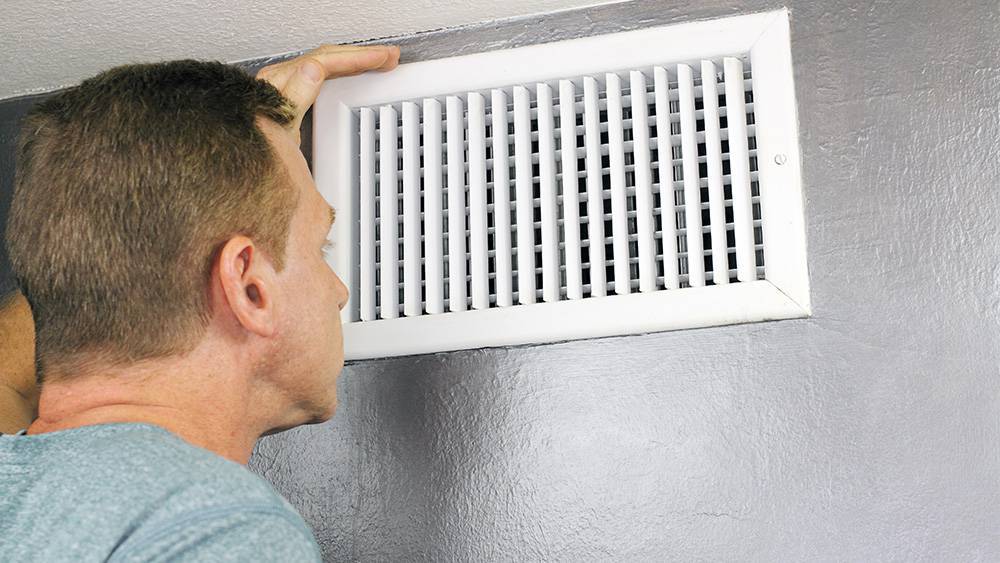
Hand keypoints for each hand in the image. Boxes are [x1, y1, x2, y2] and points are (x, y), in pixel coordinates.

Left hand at [256, 45, 400, 134]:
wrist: (245, 160)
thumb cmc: (258, 146)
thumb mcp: (279, 124)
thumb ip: (295, 96)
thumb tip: (314, 69)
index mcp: (281, 83)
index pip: (326, 61)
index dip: (356, 58)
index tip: (381, 59)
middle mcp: (282, 80)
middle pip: (327, 57)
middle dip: (361, 55)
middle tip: (388, 57)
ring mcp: (286, 86)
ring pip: (326, 63)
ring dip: (353, 61)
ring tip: (378, 61)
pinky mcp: (291, 96)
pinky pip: (321, 74)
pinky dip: (342, 72)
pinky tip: (352, 74)